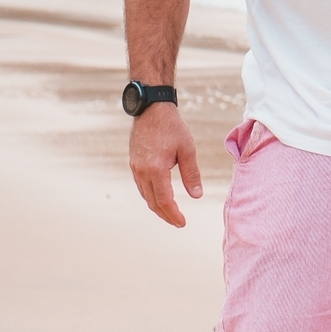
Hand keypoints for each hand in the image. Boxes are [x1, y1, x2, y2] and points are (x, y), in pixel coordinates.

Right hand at [129, 103, 202, 226]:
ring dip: (157, 207)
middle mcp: (142, 171)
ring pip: (145, 195)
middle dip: (165, 215)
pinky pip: (141, 186)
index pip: (164, 201)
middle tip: (178, 222)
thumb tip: (197, 196)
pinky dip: (151, 195)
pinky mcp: (133, 163)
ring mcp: (135, 167)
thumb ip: (191, 174)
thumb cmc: (172, 127)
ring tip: (170, 213)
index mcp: (156, 169)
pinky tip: (160, 196)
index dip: (173, 215)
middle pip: (152, 202)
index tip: (182, 223)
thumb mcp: (187, 149)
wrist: (151, 108)